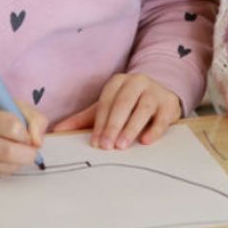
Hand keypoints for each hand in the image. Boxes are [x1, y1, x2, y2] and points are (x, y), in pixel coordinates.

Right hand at [0, 97, 46, 176]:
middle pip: (9, 152)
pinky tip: (8, 155)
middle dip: (28, 153)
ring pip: (8, 166)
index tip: (27, 132)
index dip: (26, 132)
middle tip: (31, 148)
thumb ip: (35, 119)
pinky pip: (3, 173)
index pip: (12, 127)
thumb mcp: (16, 105)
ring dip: (21, 160)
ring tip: (18, 148)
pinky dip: (12, 166)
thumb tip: (38, 143)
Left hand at [51, 73, 180, 148]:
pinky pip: (162, 117)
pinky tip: (146, 140)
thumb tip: (58, 131)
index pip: (107, 102)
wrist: (160, 95)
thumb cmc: (129, 105)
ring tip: (123, 144)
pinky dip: (154, 129)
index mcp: (118, 82)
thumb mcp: (107, 108)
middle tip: (107, 146)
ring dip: (132, 127)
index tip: (95, 142)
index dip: (100, 123)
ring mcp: (155, 91)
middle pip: (124, 103)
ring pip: (143, 108)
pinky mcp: (169, 103)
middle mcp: (137, 82)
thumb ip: (84, 119)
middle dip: (114, 125)